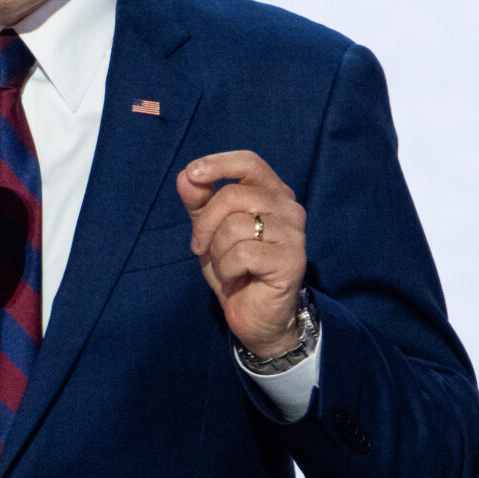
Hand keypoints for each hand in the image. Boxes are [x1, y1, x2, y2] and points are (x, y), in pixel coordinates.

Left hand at [177, 150, 306, 357]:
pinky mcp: (291, 260)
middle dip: (205, 223)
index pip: (249, 162)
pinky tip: (237, 277)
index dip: (219, 163)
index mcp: (272, 193)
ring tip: (225, 265)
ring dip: (217, 251)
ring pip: (235, 226)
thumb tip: (185, 177)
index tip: (192, 173)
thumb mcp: (210, 231)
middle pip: (233, 195)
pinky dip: (227, 268)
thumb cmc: (235, 267)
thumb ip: (199, 202)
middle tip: (199, 246)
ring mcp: (293, 234)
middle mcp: (288, 208)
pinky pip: (242, 253)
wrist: (257, 315)